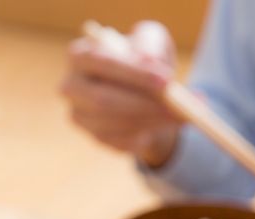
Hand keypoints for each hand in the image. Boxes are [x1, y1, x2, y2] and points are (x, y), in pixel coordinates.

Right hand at [61, 21, 181, 167]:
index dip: (133, 72)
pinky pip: (121, 142)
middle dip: (144, 105)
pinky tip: (162, 125)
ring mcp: (80, 116)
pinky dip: (146, 135)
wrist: (144, 91)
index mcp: (80, 55)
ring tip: (182, 116)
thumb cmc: (144, 59)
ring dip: (152, 121)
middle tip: (179, 107)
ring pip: (115, 124)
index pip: (101, 62)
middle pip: (102, 100)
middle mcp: (71, 87)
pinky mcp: (95, 137)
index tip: (166, 80)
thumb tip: (148, 60)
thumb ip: (149, 44)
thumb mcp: (151, 41)